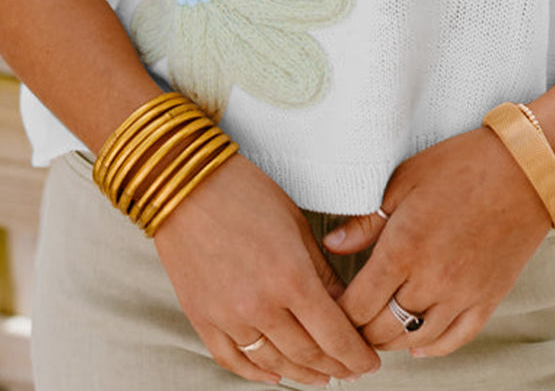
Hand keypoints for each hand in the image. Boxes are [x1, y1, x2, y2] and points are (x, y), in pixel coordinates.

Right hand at [153, 153, 380, 385]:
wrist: (184, 183)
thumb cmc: (244, 191)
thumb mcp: (296, 223)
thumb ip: (321, 270)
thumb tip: (344, 305)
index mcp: (290, 277)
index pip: (335, 335)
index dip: (357, 355)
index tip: (370, 362)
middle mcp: (260, 305)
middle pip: (308, 355)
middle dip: (336, 367)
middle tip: (351, 370)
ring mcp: (228, 317)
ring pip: (274, 364)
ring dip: (302, 374)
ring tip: (321, 377)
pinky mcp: (202, 318)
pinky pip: (233, 360)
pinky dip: (257, 373)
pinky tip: (275, 374)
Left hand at [325, 129, 551, 358]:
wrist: (524, 170)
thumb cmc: (461, 166)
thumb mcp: (405, 180)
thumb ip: (366, 220)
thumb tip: (331, 246)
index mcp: (404, 247)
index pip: (357, 305)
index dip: (338, 313)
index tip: (330, 306)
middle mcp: (431, 280)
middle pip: (381, 330)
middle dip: (359, 329)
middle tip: (349, 319)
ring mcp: (462, 295)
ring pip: (414, 340)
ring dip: (391, 339)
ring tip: (377, 328)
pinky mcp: (487, 301)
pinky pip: (453, 341)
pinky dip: (430, 346)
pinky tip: (417, 342)